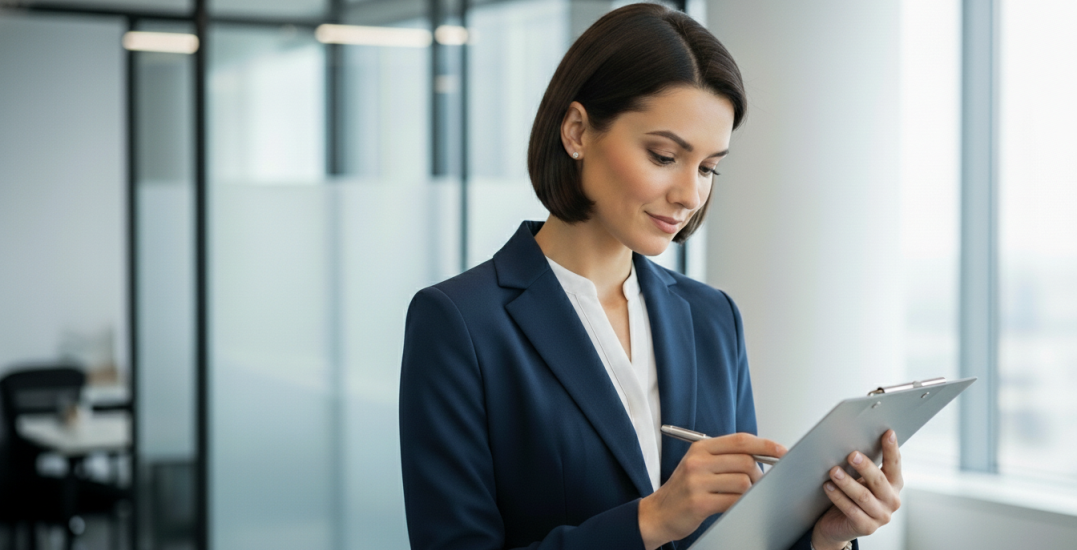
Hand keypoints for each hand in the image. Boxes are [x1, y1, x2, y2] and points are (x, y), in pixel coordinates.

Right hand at [638, 432, 785, 549]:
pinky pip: (734, 501)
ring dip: (749, 491)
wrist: (658, 513)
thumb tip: (762, 457)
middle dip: (758, 474)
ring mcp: (697, 482)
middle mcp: (698, 461)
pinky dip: (741, 504)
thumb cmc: (684, 489)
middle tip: (755, 483)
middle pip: (745, 461)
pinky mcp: (699, 502)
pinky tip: (734, 505)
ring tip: (740, 496)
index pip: (740, 440)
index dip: (765, 445)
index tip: (782, 451)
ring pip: (743, 482)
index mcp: (700, 448)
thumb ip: (726, 457)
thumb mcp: (699, 464)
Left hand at [811, 430, 903, 549]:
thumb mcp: (859, 479)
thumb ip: (859, 465)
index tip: (888, 433)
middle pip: (879, 481)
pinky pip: (851, 510)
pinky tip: (828, 487)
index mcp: (893, 484)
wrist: (838, 525)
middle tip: (851, 454)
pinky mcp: (866, 527)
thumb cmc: (850, 496)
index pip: (894, 464)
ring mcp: (880, 516)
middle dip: (865, 467)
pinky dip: (839, 498)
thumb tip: (845, 442)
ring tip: (833, 471)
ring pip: (863, 497)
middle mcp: (891, 500)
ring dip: (847, 483)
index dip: (892, 449)